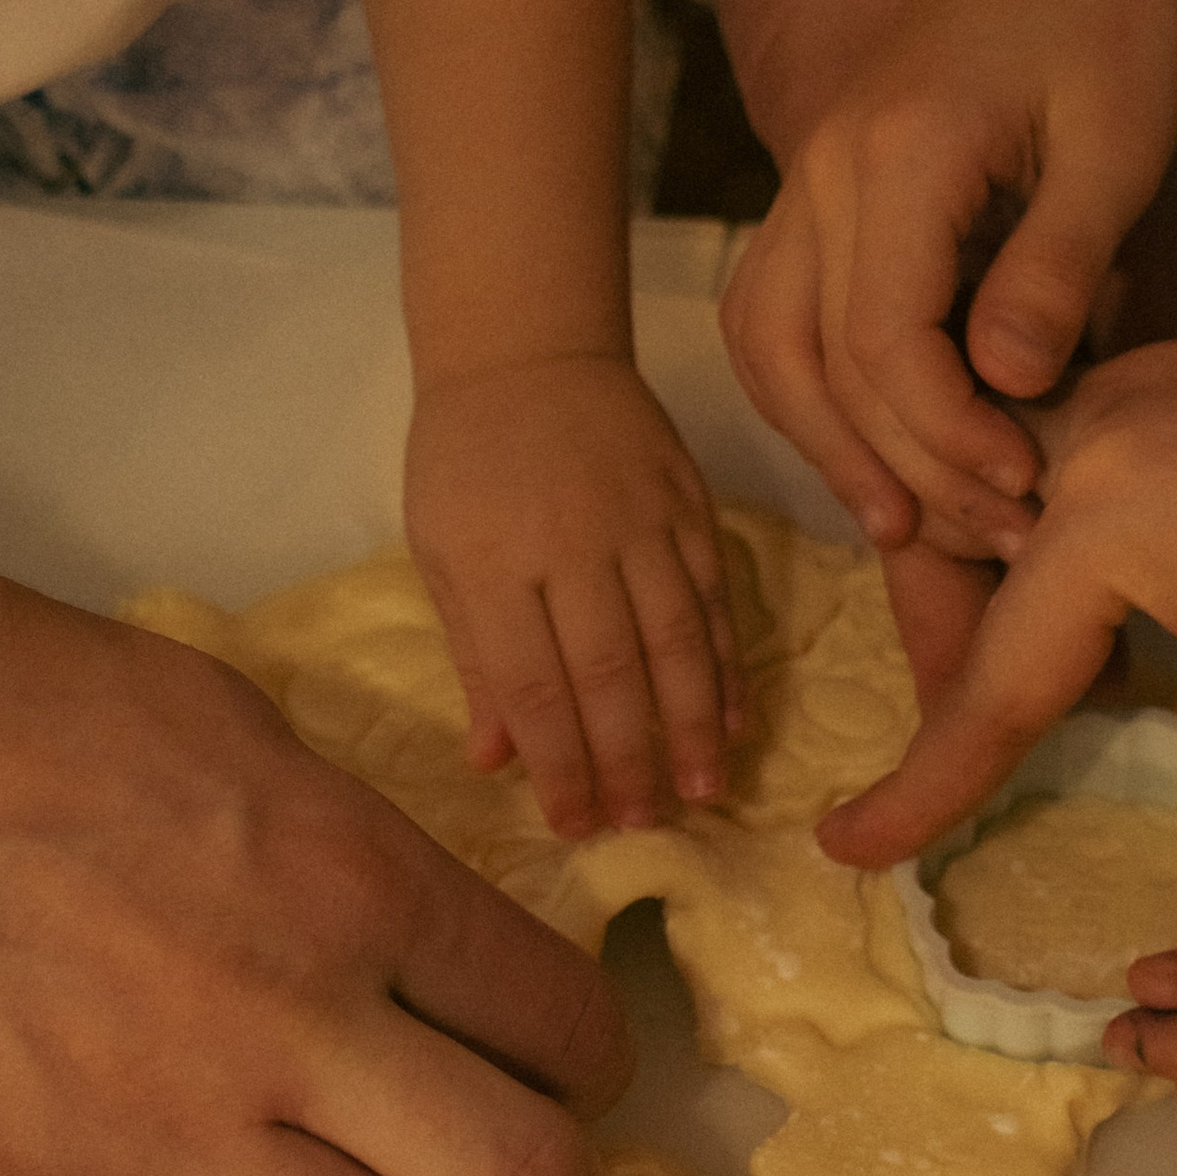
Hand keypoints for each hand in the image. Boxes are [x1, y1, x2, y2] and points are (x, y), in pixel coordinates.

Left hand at [405, 355, 741, 837]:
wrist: (526, 350)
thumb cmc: (464, 460)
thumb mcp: (440, 553)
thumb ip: (476, 658)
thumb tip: (493, 760)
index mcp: (493, 565)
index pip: (534, 686)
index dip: (561, 765)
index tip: (576, 825)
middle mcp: (571, 546)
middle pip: (611, 672)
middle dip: (631, 759)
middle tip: (645, 822)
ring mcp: (639, 521)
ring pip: (676, 638)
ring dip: (694, 723)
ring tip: (705, 789)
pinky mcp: (688, 501)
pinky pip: (716, 594)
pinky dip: (728, 659)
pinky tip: (735, 713)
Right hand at [721, 0, 1176, 557]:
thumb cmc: (1102, 15)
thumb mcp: (1117, 138)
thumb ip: (1062, 263)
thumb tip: (1010, 386)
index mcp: (898, 155)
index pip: (882, 340)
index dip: (948, 435)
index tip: (1030, 481)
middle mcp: (824, 171)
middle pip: (819, 361)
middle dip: (906, 464)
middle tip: (1003, 532)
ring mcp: (807, 179)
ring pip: (771, 345)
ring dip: (831, 444)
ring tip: (914, 525)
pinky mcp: (820, 191)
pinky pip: (777, 313)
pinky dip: (810, 394)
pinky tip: (875, 450)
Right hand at [817, 296, 1176, 878]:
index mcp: (1104, 512)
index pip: (992, 683)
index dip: (923, 788)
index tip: (845, 850)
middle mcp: (1099, 424)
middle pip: (963, 561)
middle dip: (943, 666)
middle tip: (928, 779)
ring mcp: (1152, 383)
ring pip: (1018, 503)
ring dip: (1002, 597)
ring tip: (1002, 707)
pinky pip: (1087, 462)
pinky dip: (1069, 544)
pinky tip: (1110, 617)